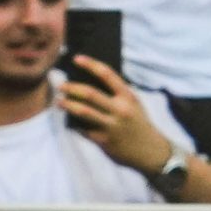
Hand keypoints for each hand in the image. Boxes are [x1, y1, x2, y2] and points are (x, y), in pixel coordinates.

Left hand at [59, 54, 175, 178]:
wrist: (151, 152)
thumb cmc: (139, 124)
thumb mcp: (134, 104)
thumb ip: (118, 93)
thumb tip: (91, 82)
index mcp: (128, 97)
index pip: (107, 75)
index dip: (90, 64)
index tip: (76, 59)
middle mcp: (120, 110)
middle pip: (90, 94)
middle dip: (71, 88)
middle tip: (61, 86)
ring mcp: (112, 126)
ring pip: (83, 111)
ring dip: (68, 105)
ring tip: (59, 102)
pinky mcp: (104, 140)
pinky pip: (84, 129)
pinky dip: (76, 124)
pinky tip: (71, 121)